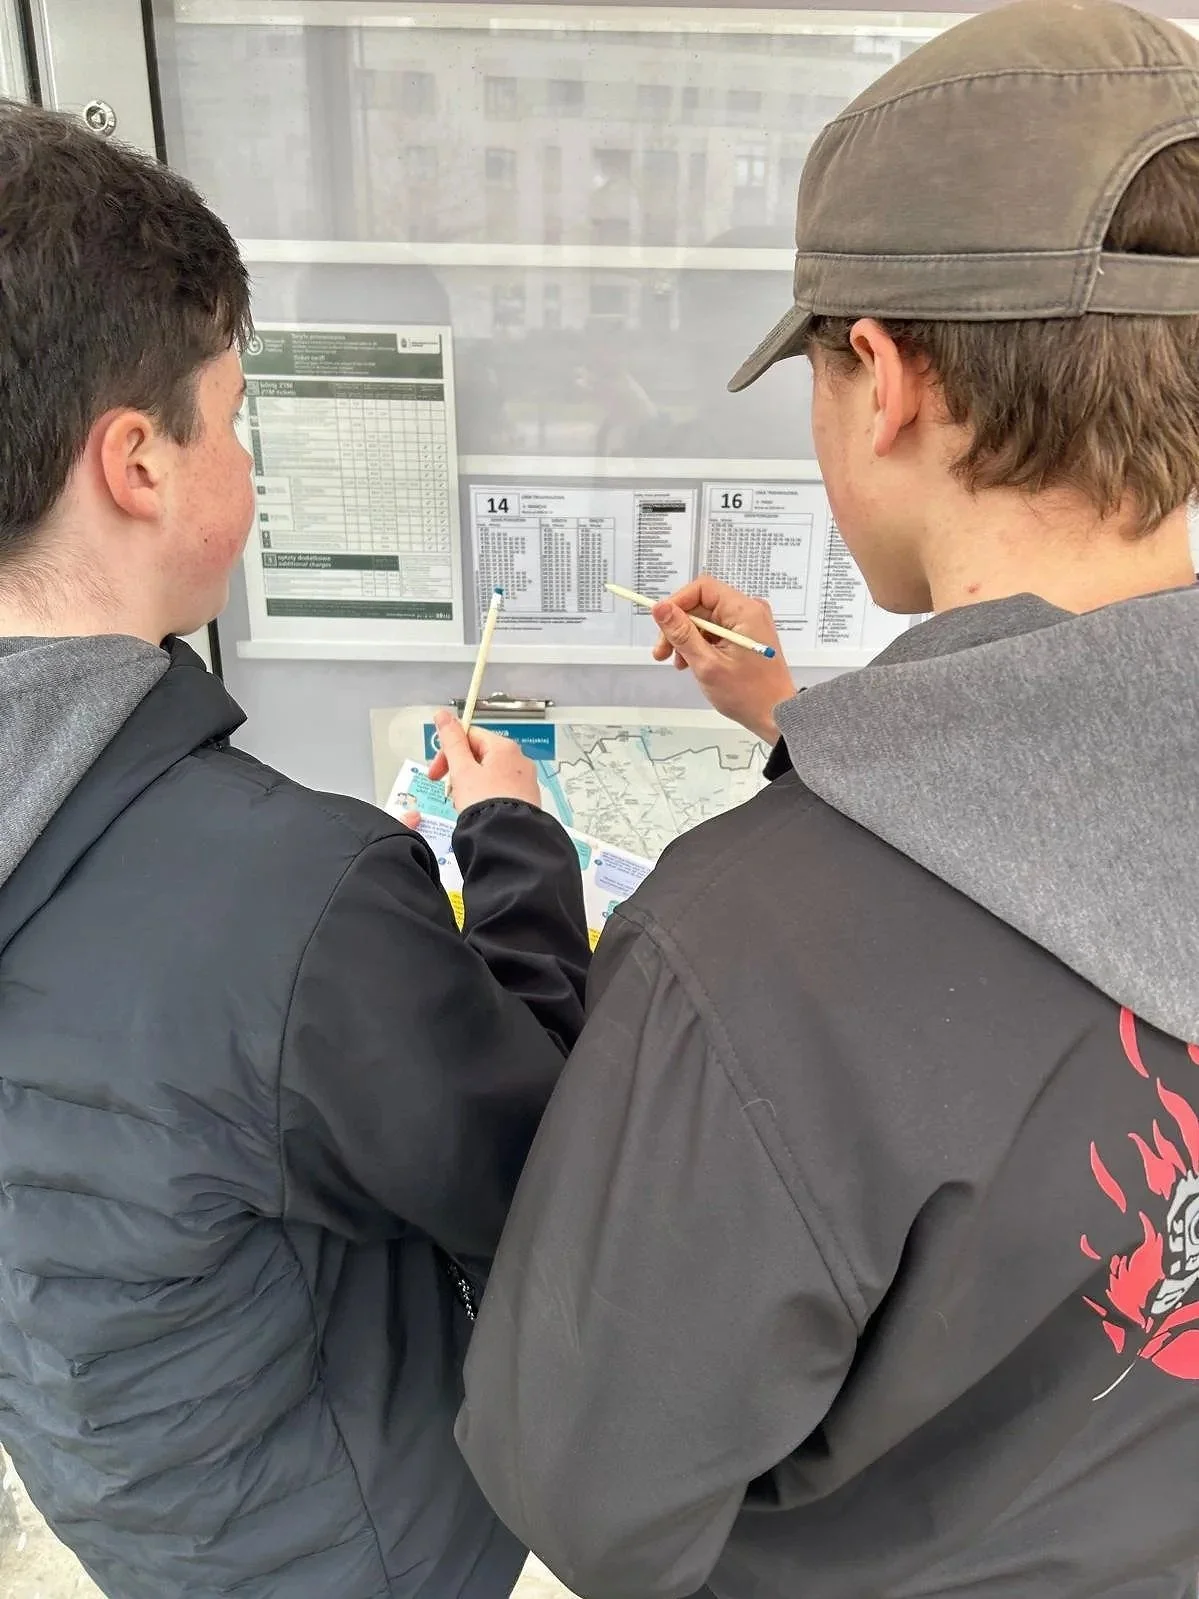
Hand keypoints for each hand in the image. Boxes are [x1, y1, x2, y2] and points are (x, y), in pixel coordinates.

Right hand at [426, 711, 540, 813]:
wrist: (509, 837)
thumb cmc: (485, 803)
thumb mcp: (462, 770)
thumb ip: (451, 741)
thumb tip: (443, 714)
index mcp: (504, 747)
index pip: (469, 736)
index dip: (448, 752)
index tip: (435, 772)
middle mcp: (519, 759)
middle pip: (479, 754)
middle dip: (459, 770)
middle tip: (448, 790)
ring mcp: (525, 779)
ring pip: (489, 773)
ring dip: (470, 784)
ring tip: (464, 803)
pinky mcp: (526, 797)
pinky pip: (501, 789)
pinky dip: (486, 795)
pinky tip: (480, 810)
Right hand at [651, 577, 794, 741]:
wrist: (776, 715)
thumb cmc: (749, 694)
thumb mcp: (707, 664)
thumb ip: (682, 633)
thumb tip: (660, 608)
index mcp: (744, 611)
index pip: (702, 588)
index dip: (677, 603)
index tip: (661, 624)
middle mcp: (749, 611)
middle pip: (702, 604)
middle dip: (679, 627)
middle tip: (662, 652)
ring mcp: (749, 623)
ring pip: (706, 619)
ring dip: (687, 638)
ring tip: (679, 663)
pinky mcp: (746, 635)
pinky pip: (716, 630)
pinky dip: (701, 644)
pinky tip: (693, 663)